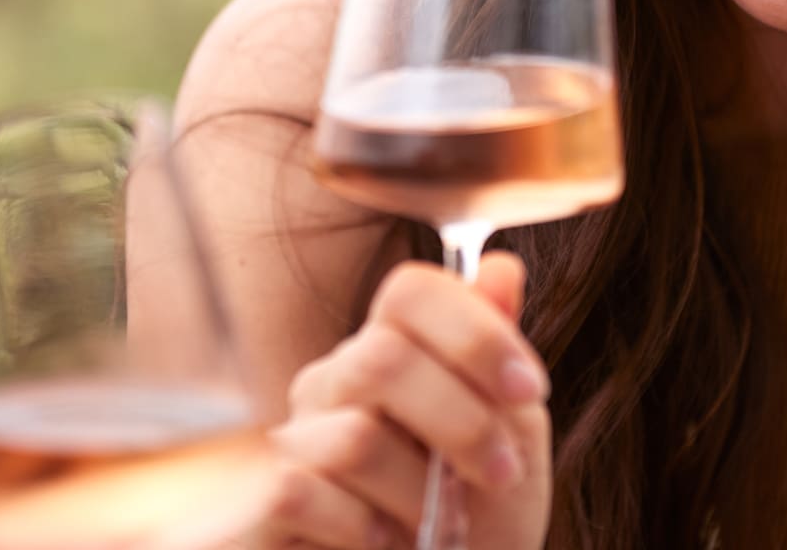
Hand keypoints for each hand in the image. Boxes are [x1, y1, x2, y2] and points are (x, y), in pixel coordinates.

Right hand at [233, 253, 552, 548]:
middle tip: (501, 474)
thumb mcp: (509, 444)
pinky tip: (381, 546)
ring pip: (355, 437)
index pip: (411, 291)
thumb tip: (500, 266)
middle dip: (462, 421)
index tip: (528, 391)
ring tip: (437, 528)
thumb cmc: (468, 531)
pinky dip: (361, 529)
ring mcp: (289, 443)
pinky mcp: (258, 502)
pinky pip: (302, 490)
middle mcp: (331, 386)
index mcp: (390, 357)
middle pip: (382, 358)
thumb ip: (499, 362)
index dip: (475, 332)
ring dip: (420, 495)